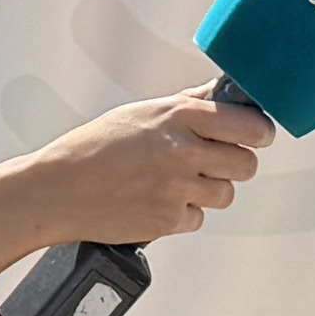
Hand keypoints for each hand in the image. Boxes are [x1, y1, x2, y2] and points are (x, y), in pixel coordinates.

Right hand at [0, 92, 267, 290]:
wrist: (55, 191)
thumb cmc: (93, 147)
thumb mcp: (141, 113)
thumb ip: (188, 106)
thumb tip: (223, 95)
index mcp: (179, 117)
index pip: (249, 125)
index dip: (259, 132)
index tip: (258, 134)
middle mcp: (183, 151)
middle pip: (246, 164)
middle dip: (234, 163)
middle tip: (212, 160)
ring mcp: (178, 189)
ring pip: (225, 193)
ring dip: (209, 189)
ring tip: (175, 181)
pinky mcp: (168, 220)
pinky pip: (198, 218)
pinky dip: (183, 212)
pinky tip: (156, 199)